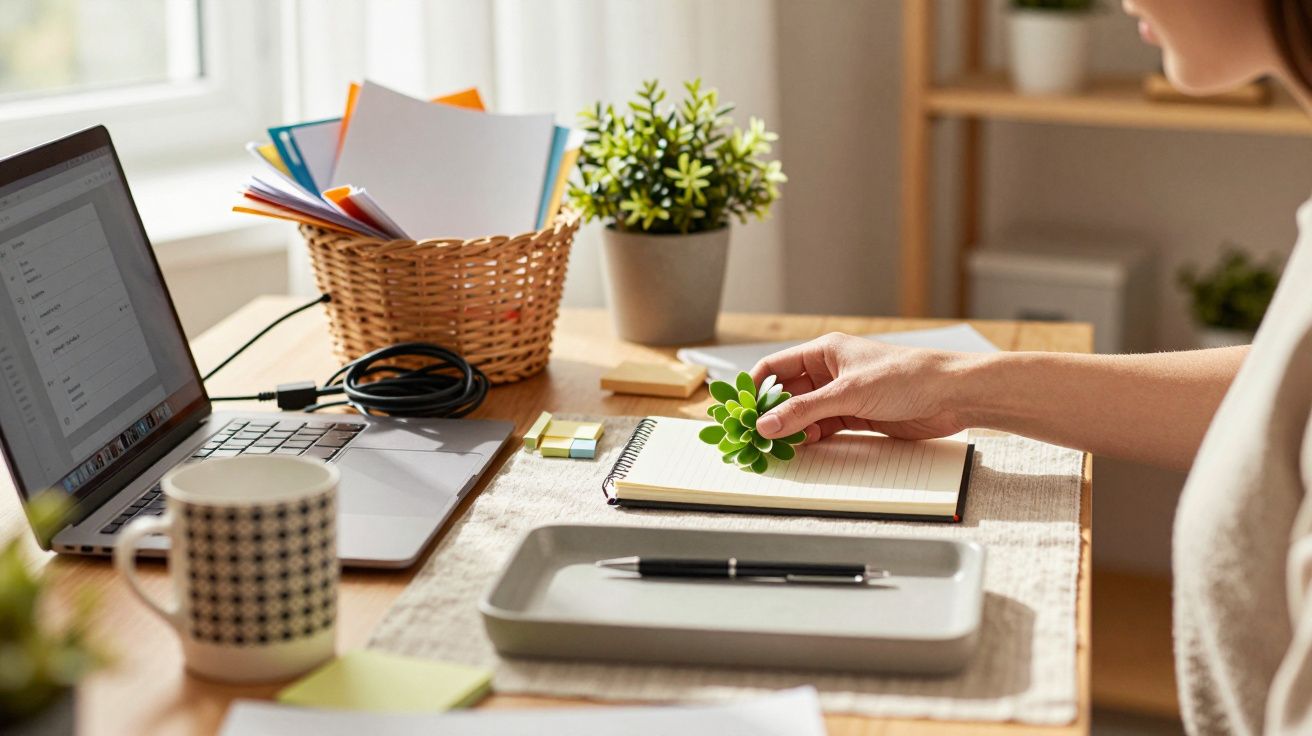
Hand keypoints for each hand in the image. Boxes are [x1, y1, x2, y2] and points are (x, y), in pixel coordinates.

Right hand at [750, 333, 974, 443]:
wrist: (953, 395)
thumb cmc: (907, 376)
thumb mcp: (848, 393)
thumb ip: (805, 410)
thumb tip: (767, 423)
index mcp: (825, 351)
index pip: (776, 367)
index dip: (756, 388)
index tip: (741, 411)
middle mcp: (831, 371)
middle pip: (788, 394)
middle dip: (771, 414)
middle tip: (754, 436)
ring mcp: (843, 395)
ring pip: (805, 414)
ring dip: (792, 429)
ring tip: (777, 447)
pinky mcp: (858, 416)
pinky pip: (824, 428)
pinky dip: (812, 438)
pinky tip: (803, 448)